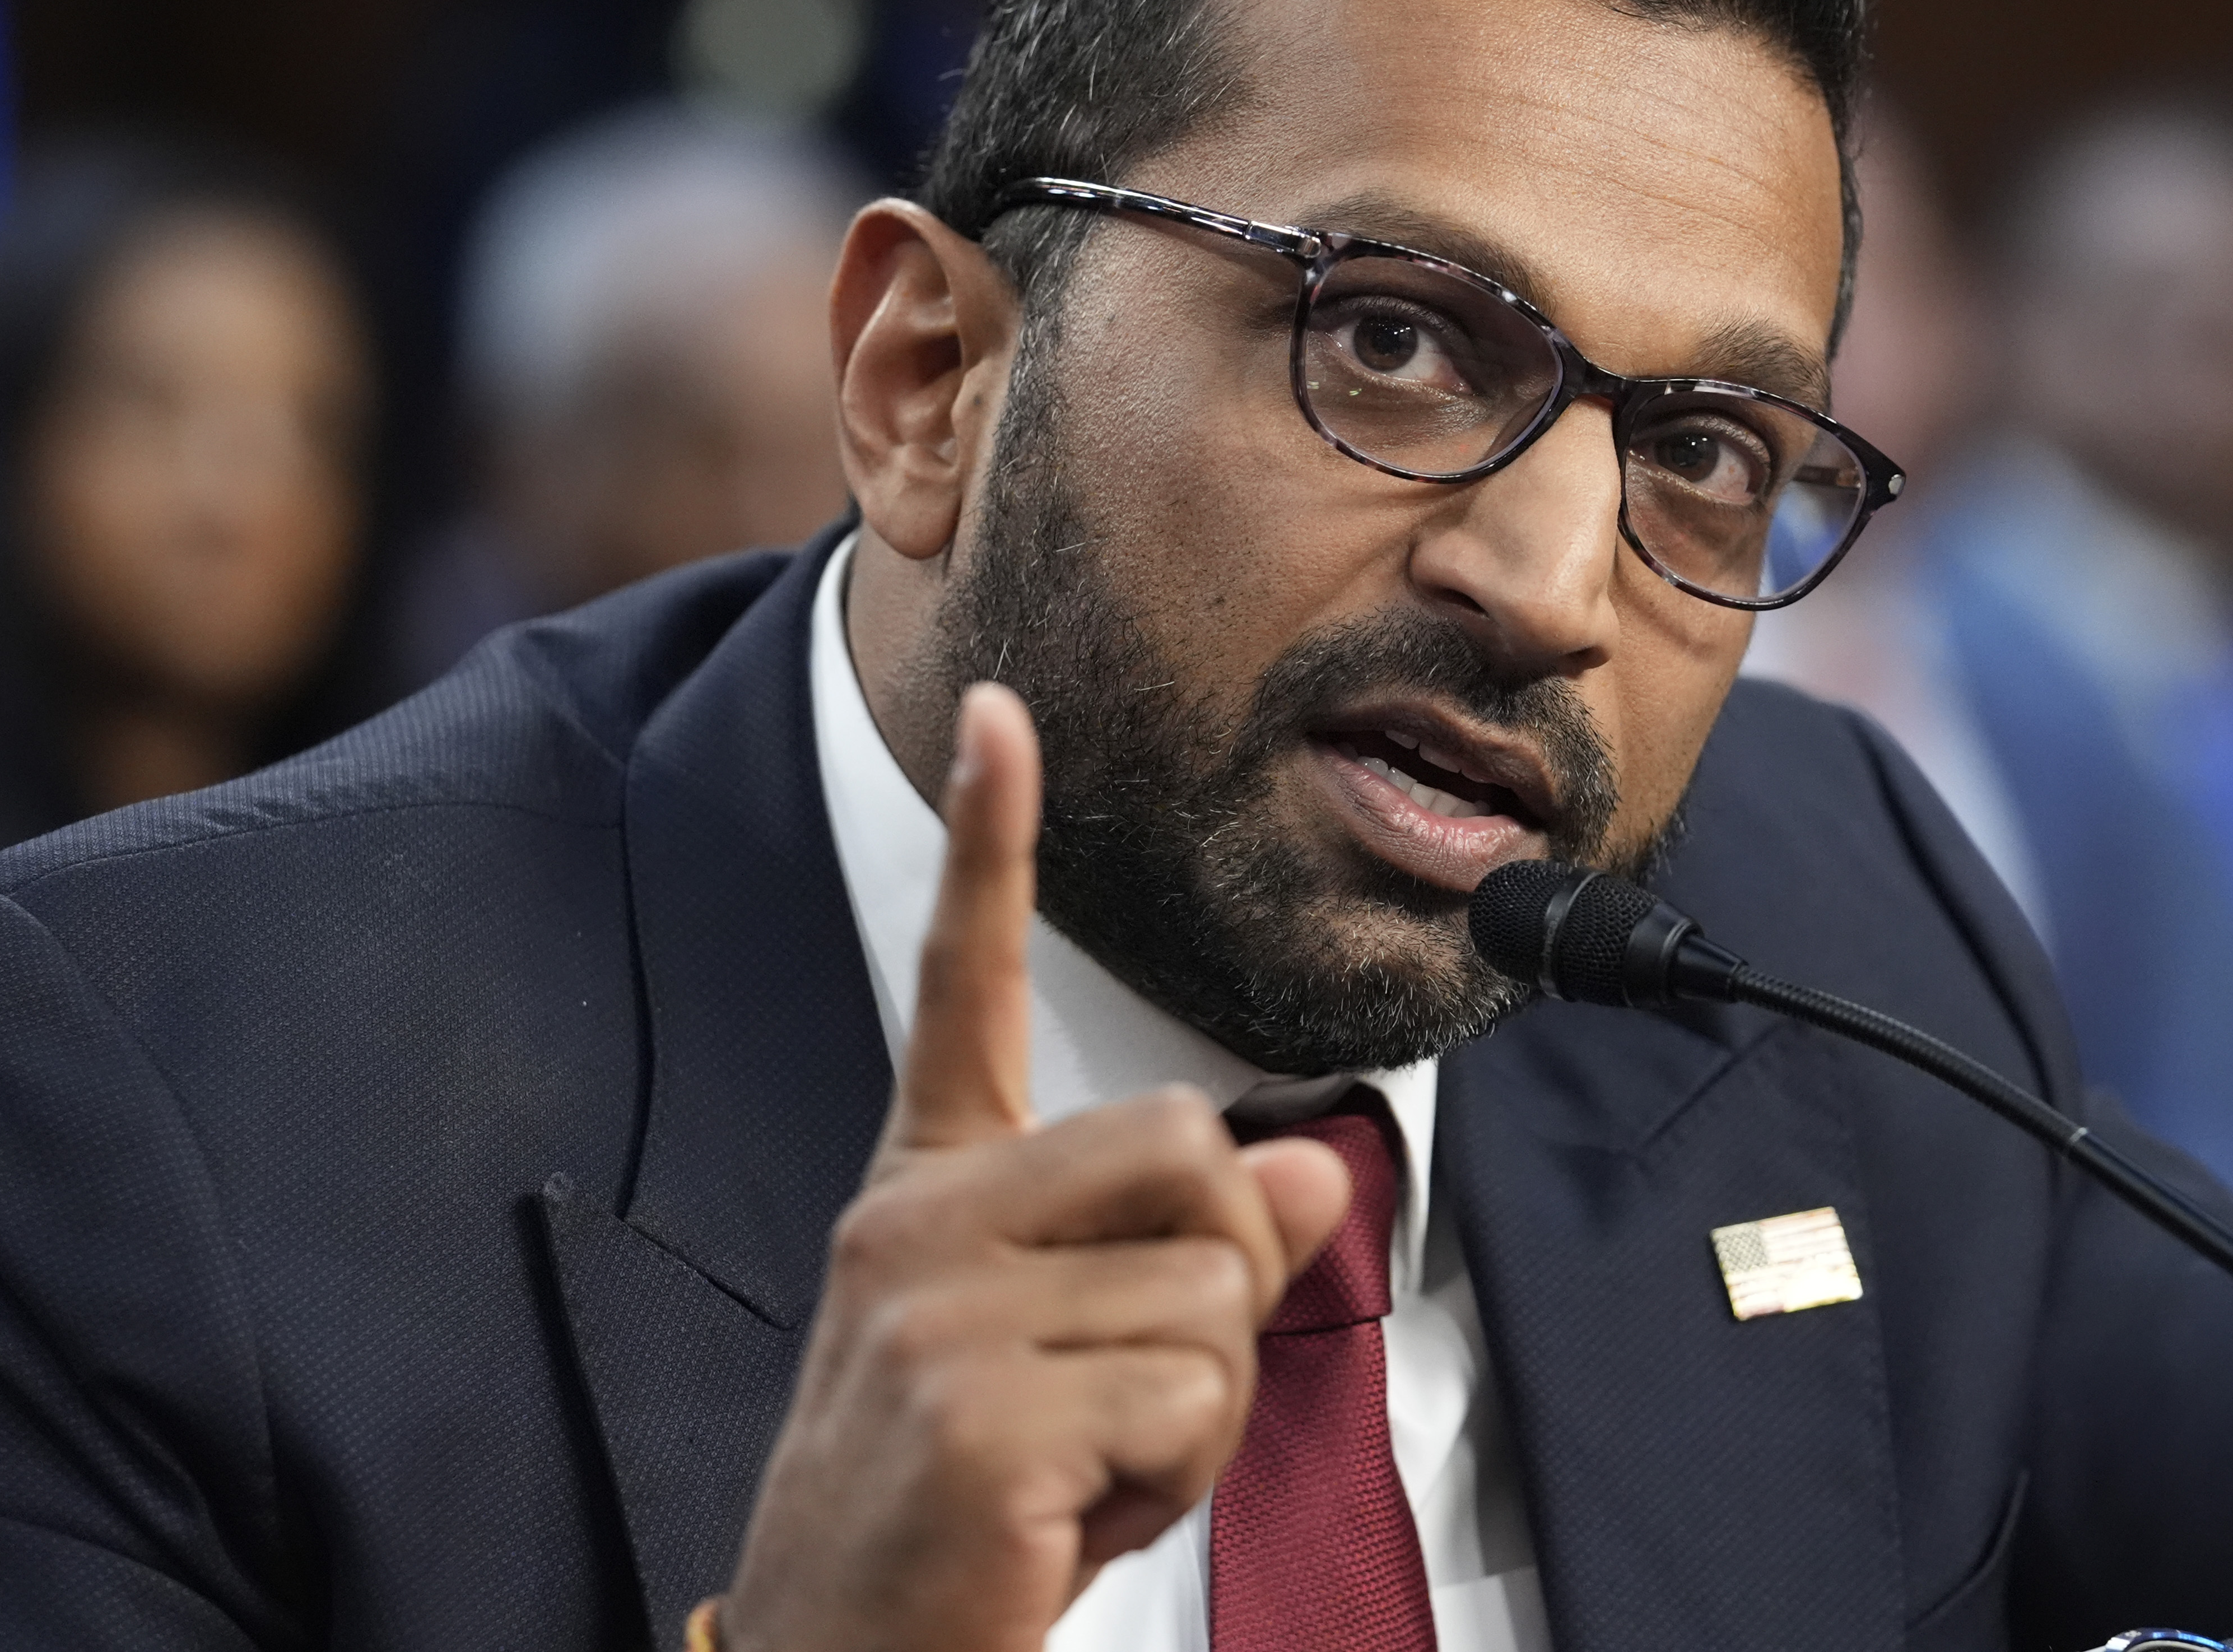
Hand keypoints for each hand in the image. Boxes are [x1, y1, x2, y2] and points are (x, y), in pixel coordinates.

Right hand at [720, 684, 1352, 1651]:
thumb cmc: (970, 1511)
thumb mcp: (1081, 1365)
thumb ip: (1189, 1256)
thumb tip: (1314, 1175)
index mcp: (931, 1190)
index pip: (964, 987)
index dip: (991, 845)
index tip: (998, 715)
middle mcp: (918, 1223)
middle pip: (1192, 1144)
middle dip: (1221, 1273)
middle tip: (1133, 1390)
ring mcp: (936, 1315)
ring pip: (1215, 1291)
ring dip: (1202, 1406)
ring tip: (1091, 1464)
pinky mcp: (974, 1417)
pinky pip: (1190, 1399)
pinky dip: (1176, 1476)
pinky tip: (1076, 1517)